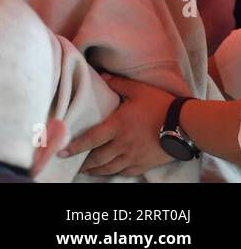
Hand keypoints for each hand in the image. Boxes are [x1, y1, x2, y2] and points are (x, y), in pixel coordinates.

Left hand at [60, 75, 174, 176]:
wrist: (187, 126)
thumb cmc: (161, 105)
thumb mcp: (138, 89)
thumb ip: (118, 83)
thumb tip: (103, 76)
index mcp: (117, 126)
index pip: (91, 139)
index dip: (75, 147)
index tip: (62, 152)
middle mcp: (123, 144)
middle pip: (98, 158)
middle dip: (83, 162)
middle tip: (71, 163)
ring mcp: (134, 156)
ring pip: (110, 167)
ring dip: (96, 170)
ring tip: (86, 170)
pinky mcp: (145, 164)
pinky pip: (126, 171)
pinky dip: (114, 173)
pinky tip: (110, 172)